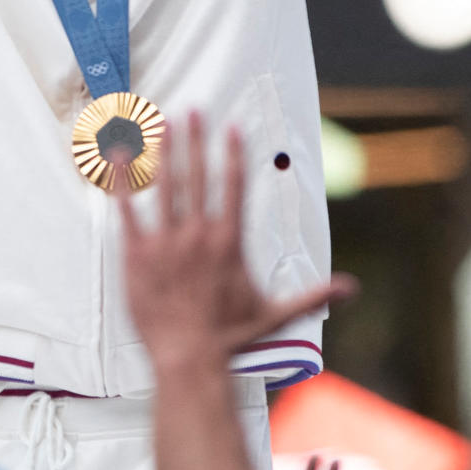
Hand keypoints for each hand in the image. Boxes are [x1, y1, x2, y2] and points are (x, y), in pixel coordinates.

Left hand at [118, 117, 354, 380]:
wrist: (188, 359)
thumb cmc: (230, 339)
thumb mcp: (276, 315)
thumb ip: (311, 295)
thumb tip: (351, 289)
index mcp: (228, 242)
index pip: (233, 186)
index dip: (233, 154)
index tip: (232, 128)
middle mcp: (197, 235)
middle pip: (197, 176)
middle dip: (196, 140)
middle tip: (193, 110)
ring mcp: (165, 243)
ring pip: (163, 186)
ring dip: (163, 152)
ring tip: (160, 123)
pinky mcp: (136, 256)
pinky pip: (128, 213)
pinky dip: (123, 186)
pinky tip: (119, 161)